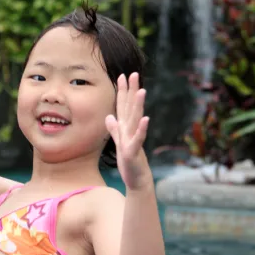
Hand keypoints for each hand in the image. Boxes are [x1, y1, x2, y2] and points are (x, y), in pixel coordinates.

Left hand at [105, 73, 151, 190]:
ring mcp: (133, 140)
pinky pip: (138, 139)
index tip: (122, 75)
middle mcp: (131, 131)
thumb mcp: (119, 143)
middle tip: (134, 74)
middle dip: (132, 91)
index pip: (124, 106)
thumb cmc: (129, 163)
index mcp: (126, 128)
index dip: (123, 91)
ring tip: (141, 90)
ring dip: (138, 105)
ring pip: (136, 120)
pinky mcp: (134, 152)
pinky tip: (145, 119)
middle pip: (131, 108)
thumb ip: (115, 129)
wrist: (137, 180)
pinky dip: (141, 129)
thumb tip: (109, 117)